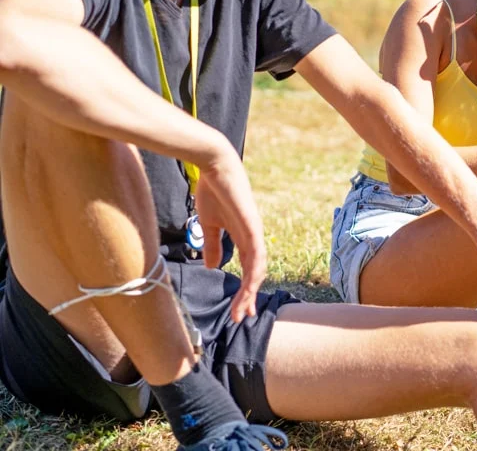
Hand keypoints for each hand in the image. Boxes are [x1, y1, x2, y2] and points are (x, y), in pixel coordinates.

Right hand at [191, 142, 266, 323]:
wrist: (214, 167)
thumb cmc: (213, 191)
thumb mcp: (210, 224)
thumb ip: (213, 245)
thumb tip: (214, 267)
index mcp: (243, 237)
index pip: (248, 269)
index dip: (244, 289)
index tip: (238, 308)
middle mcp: (253, 237)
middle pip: (255, 273)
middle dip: (249, 297)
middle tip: (243, 317)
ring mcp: (254, 231)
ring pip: (257, 269)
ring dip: (250, 291)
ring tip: (242, 310)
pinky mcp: (252, 226)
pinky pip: (256, 254)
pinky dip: (253, 273)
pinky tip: (249, 288)